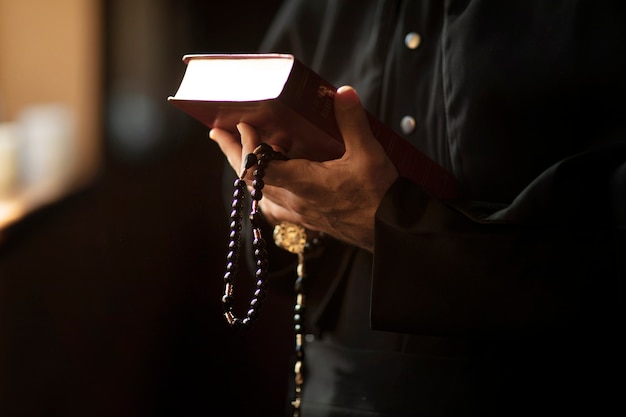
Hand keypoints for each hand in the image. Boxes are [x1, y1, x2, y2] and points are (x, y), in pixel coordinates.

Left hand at [210, 86, 397, 251]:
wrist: (389, 233)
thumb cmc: (379, 197)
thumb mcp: (369, 154)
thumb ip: (352, 121)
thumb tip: (342, 93)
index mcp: (303, 184)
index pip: (257, 169)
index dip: (244, 146)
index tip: (243, 125)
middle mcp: (293, 201)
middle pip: (249, 180)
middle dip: (233, 153)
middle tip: (219, 133)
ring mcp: (298, 213)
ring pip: (260, 192)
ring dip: (247, 170)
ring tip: (242, 151)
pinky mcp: (306, 219)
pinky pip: (274, 204)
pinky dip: (265, 187)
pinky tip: (271, 179)